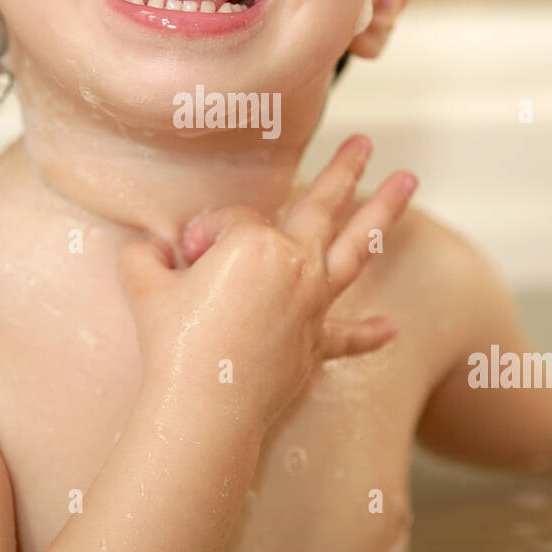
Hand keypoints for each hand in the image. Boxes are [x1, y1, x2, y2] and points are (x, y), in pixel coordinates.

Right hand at [118, 135, 417, 434]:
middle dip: (344, 170)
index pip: (230, 220)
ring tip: (408, 181)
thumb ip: (144, 259)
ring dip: (381, 214)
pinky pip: (348, 335)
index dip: (200, 237)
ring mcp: (312, 304)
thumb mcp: (143, 286)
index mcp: (254, 244)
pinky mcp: (315, 343)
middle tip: (365, 142)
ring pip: (354, 250)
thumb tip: (148, 253)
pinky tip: (392, 328)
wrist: (204, 409)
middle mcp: (294, 266)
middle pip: (322, 206)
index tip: (182, 261)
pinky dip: (369, 333)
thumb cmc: (173, 345)